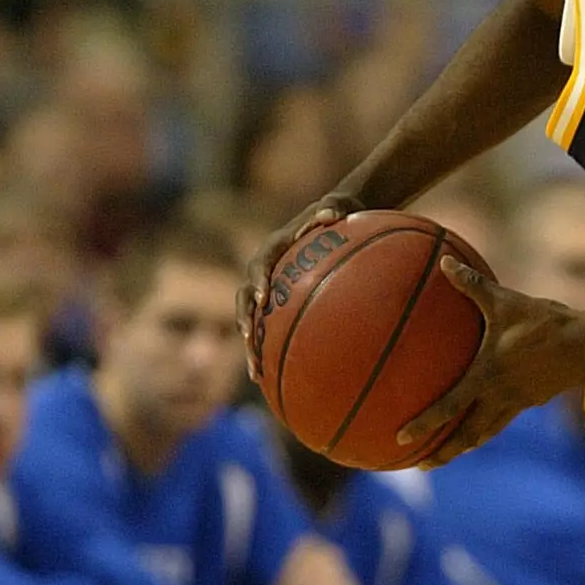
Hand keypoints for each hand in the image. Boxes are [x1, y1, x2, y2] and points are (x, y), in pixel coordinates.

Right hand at [237, 193, 365, 382]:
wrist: (337, 218)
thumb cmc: (339, 211)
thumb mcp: (339, 204)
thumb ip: (332, 207)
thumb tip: (332, 212)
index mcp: (275, 247)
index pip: (261, 263)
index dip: (258, 279)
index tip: (262, 296)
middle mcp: (266, 270)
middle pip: (246, 298)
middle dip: (244, 320)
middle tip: (249, 340)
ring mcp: (270, 290)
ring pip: (252, 321)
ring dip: (251, 347)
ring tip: (256, 375)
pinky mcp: (279, 305)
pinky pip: (271, 330)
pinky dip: (271, 352)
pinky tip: (276, 380)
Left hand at [395, 256, 584, 466]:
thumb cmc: (543, 321)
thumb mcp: (505, 300)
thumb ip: (472, 285)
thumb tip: (443, 262)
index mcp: (487, 375)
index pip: (449, 407)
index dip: (425, 424)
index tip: (401, 438)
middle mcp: (499, 396)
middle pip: (466, 436)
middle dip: (443, 453)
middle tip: (421, 465)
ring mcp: (517, 402)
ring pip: (486, 433)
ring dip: (465, 447)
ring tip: (449, 455)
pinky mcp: (532, 401)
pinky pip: (504, 419)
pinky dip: (488, 428)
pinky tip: (485, 423)